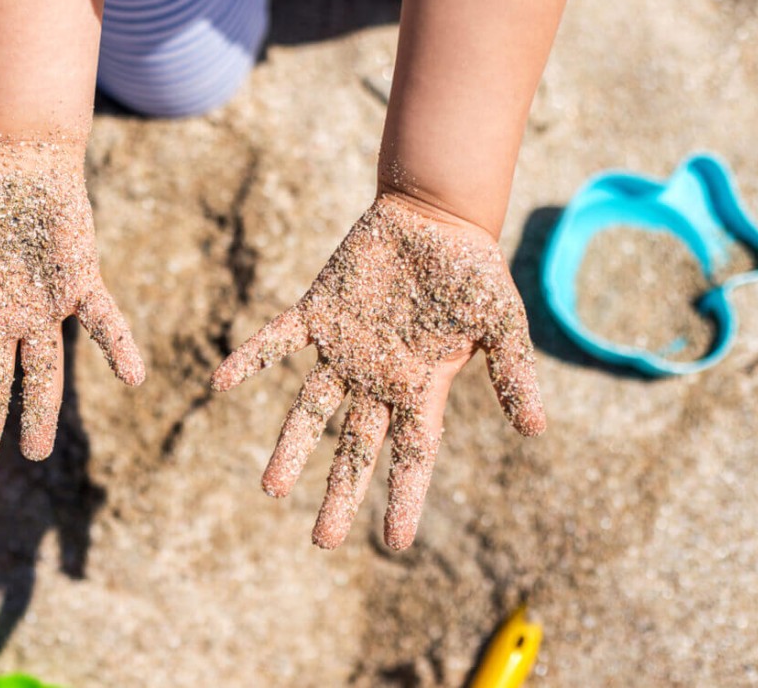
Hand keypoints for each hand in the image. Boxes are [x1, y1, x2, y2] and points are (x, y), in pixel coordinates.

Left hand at [211, 196, 543, 549]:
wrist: (434, 215)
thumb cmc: (473, 268)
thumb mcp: (502, 323)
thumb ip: (513, 373)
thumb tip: (537, 429)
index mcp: (420, 387)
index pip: (412, 456)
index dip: (405, 498)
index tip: (396, 542)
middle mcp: (376, 378)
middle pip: (355, 448)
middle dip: (340, 493)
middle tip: (321, 541)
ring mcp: (344, 350)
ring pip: (311, 410)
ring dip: (292, 447)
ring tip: (270, 489)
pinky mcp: (317, 314)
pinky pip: (277, 342)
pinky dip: (250, 359)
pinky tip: (220, 382)